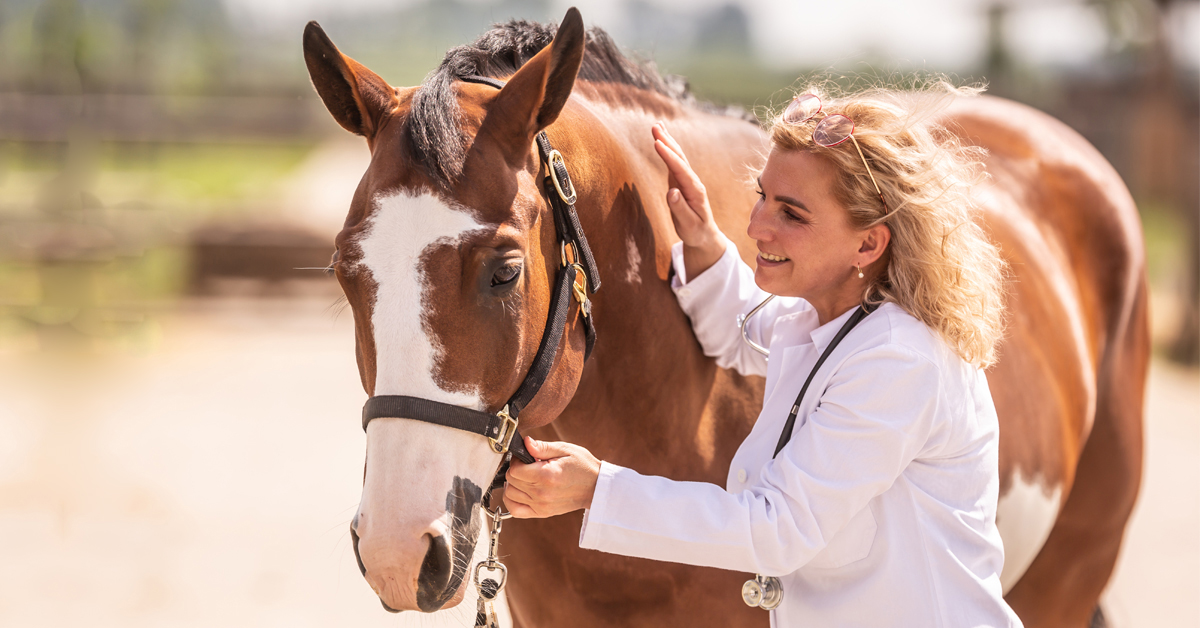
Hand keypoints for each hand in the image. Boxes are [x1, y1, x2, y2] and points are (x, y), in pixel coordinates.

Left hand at [504, 436, 600, 517]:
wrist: (596, 487)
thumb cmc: (582, 466)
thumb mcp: (565, 449)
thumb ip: (542, 447)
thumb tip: (524, 442)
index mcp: (546, 475)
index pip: (514, 470)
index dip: (517, 460)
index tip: (526, 457)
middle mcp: (541, 493)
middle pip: (511, 481)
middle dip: (516, 470)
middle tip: (528, 465)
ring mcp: (541, 505)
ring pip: (510, 495)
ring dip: (514, 484)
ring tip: (526, 477)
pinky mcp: (542, 513)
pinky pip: (516, 510)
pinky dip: (512, 500)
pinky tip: (520, 491)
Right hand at [652, 122, 724, 278]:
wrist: (704, 234)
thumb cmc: (695, 231)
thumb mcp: (688, 225)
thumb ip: (680, 209)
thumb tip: (672, 192)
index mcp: (695, 191)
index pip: (680, 170)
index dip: (669, 156)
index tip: (657, 143)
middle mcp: (692, 182)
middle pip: (679, 158)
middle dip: (667, 141)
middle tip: (655, 126)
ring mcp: (687, 180)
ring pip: (677, 157)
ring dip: (667, 141)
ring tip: (657, 126)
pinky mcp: (681, 181)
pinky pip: (674, 162)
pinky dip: (668, 149)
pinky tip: (661, 140)